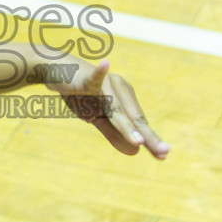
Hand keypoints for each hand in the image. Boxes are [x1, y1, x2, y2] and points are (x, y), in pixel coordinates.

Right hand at [46, 59, 169, 159]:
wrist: (58, 72)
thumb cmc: (79, 94)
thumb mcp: (97, 117)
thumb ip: (115, 133)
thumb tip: (135, 152)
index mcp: (124, 99)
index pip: (138, 122)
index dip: (150, 139)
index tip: (163, 156)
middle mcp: (119, 89)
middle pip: (133, 116)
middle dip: (147, 136)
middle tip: (163, 152)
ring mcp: (105, 83)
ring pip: (116, 108)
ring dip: (126, 125)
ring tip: (139, 141)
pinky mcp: (87, 77)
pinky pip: (93, 78)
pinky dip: (99, 73)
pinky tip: (105, 65)